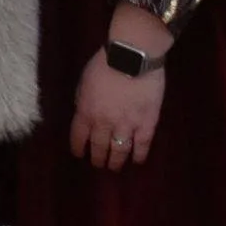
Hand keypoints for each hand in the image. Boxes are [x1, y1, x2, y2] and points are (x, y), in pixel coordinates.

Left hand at [69, 9, 171, 171]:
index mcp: (85, 112)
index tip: (79, 155)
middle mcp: (103, 123)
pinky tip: (137, 161)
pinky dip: (139, 156)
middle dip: (97, 158)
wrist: (132, 57)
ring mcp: (126, 125)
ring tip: (114, 168)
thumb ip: (83, 100)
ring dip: (115, 161)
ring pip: (119, 150)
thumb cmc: (104, 63)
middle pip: (99, 147)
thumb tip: (83, 113)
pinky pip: (142, 145)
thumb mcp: (84, 81)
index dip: (78, 148)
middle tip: (98, 165)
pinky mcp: (147, 123)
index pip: (78, 137)